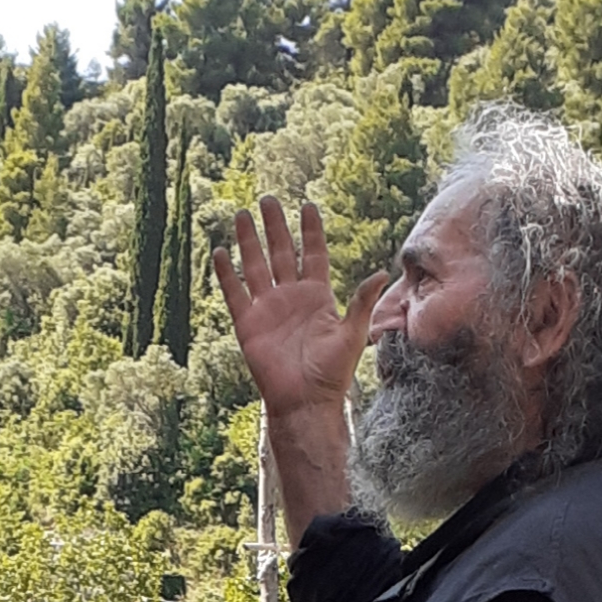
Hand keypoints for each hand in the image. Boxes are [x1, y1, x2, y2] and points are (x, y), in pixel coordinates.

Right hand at [214, 199, 388, 543]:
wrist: (305, 402)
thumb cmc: (331, 374)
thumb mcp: (351, 334)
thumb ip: (361, 302)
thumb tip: (381, 274)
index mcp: (317, 296)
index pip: (312, 254)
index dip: (309, 231)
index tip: (306, 205)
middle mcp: (290, 298)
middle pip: (281, 252)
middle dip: (275, 226)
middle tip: (268, 199)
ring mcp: (268, 309)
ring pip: (256, 266)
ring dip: (249, 241)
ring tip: (242, 215)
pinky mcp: (248, 324)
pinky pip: (236, 293)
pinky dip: (227, 274)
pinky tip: (221, 252)